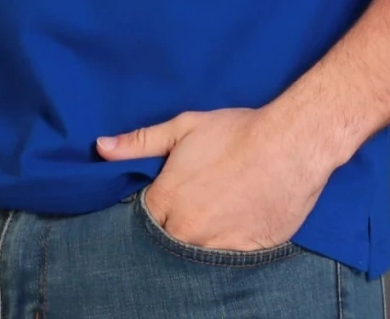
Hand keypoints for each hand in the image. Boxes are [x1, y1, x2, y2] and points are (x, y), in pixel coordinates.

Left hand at [95, 105, 329, 251]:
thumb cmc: (235, 132)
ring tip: (217, 211)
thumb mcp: (183, 127)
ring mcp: (215, 246)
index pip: (145, 217)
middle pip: (168, 238)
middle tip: (197, 201)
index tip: (171, 194)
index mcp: (166, 200)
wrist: (289, 145)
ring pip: (195, 252)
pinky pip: (225, 261)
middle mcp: (186, 230)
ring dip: (200, 237)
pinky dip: (226, 245)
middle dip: (176, 223)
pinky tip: (235, 222)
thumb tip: (101, 147)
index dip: (158, 205)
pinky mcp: (244, 254)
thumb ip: (139, 142)